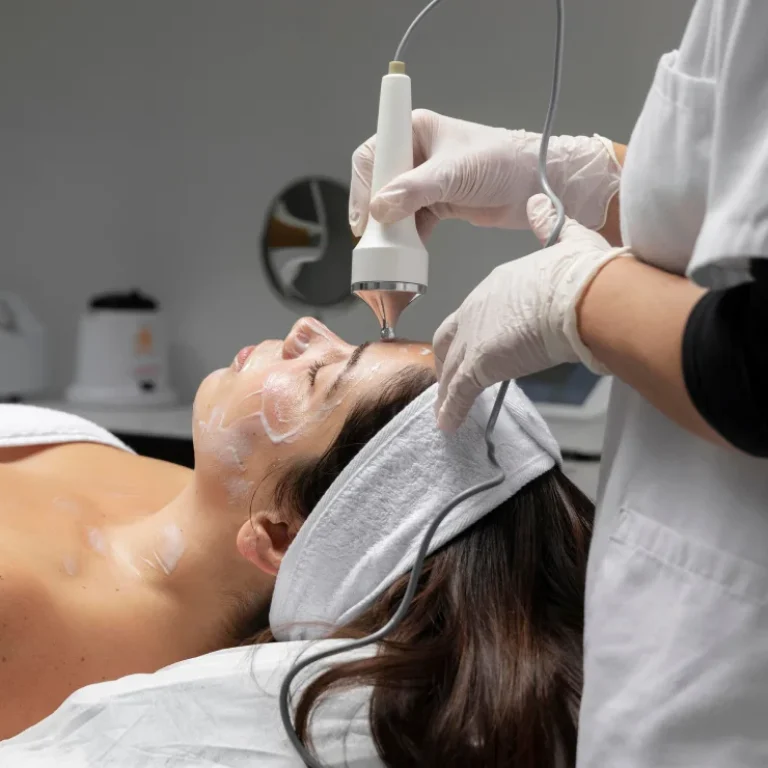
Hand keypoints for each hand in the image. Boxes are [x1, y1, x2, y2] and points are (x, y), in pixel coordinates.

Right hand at [349, 109, 620, 240]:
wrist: (534, 186)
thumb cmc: (502, 161)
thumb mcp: (454, 173)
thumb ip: (414, 190)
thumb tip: (380, 208)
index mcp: (415, 131)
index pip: (373, 155)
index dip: (363, 185)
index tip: (365, 214)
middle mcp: (416, 154)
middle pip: (378, 184)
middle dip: (375, 211)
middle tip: (374, 235)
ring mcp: (425, 182)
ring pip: (393, 208)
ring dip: (391, 229)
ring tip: (391, 248)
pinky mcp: (436, 204)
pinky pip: (411, 224)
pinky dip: (408, 240)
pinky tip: (409, 252)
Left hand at [433, 194, 631, 431]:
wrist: (584, 294)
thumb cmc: (583, 272)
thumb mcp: (568, 240)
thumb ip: (549, 225)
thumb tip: (540, 204)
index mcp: (497, 284)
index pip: (473, 313)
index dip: (472, 331)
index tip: (476, 343)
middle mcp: (477, 308)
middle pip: (450, 338)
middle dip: (447, 359)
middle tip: (449, 376)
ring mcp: (475, 336)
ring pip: (451, 367)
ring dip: (447, 389)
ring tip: (445, 407)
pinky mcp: (481, 363)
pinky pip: (459, 392)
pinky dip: (451, 408)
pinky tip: (447, 423)